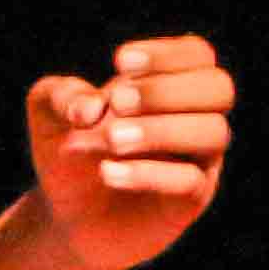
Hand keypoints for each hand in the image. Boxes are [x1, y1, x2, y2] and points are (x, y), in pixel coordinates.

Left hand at [22, 33, 238, 269]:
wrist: (67, 215)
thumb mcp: (50, 116)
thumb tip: (89, 108)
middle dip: (167, 91)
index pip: (196, 55)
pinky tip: (107, 172)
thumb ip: (60, 96)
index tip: (120, 62)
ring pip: (213, 132)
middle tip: (118, 102)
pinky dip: (148, 173)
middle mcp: (197, 117)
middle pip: (218, 88)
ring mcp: (200, 160)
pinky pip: (190, 181)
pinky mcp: (190, 201)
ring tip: (112, 140)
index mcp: (172, 85)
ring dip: (161, 130)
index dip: (167, 54)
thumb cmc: (69, 152)